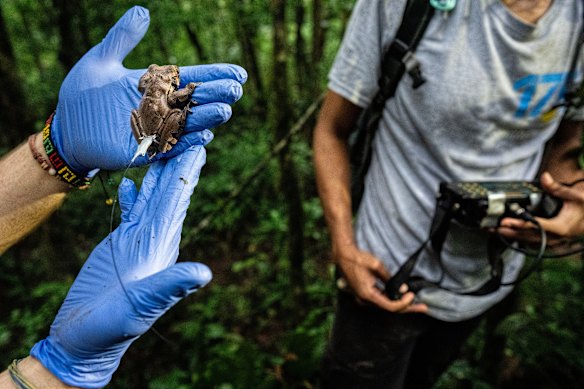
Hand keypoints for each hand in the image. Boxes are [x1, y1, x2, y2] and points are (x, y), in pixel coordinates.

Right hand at [30, 146, 211, 387]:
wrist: (85, 339)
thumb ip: (171, 286)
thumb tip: (205, 274)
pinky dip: (134, 194)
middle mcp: (155, 238)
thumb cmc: (114, 327)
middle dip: (180, 163)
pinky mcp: (121, 243)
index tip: (201, 145)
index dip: (188, 173)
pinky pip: (131, 211)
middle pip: (170, 192)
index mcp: (162, 246)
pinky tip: (133, 180)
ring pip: (152, 197)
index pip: (177, 202)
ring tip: (167, 147)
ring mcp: (138, 239)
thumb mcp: (143, 305)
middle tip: (191, 132)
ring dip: (160, 172)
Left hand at [51, 6, 246, 172]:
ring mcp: (158, 128)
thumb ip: (122, 38)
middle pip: (196, 100)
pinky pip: (173, 145)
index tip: (239, 72)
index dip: (216, 75)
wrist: (66, 130)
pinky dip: (188, 140)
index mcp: (156, 85)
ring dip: (208, 117)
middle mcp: (163, 107)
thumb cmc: (81, 96)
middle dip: (217, 94)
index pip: (192, 77)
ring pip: (189, 123)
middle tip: (236, 89)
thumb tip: (143, 11)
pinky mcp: (149, 149)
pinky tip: (203, 133)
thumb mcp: (101, 61)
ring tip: (225, 110)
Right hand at [334, 244, 427, 312]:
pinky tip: (401, 296)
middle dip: (407, 308)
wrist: (343, 255)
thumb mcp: (377, 265)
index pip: (390, 306)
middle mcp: (364, 300)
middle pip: (389, 309)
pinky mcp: (364, 295)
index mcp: (367, 295)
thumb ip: (389, 278)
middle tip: (423, 307)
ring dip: (400, 304)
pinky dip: (391, 299)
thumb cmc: (358, 259)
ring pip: (385, 306)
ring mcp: (363, 298)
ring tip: (415, 302)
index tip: (413, 296)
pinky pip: (380, 300)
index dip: (404, 303)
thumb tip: (402, 288)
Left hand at [498, 172, 583, 243]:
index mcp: (561, 227)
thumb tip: (545, 178)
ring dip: (511, 235)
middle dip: (508, 231)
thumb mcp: (575, 195)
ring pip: (528, 241)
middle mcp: (556, 237)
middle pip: (527, 236)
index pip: (535, 227)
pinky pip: (533, 241)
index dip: (518, 224)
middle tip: (492, 227)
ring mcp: (554, 241)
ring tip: (494, 230)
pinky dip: (519, 237)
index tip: (505, 222)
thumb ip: (557, 188)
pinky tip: (507, 234)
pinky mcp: (551, 240)